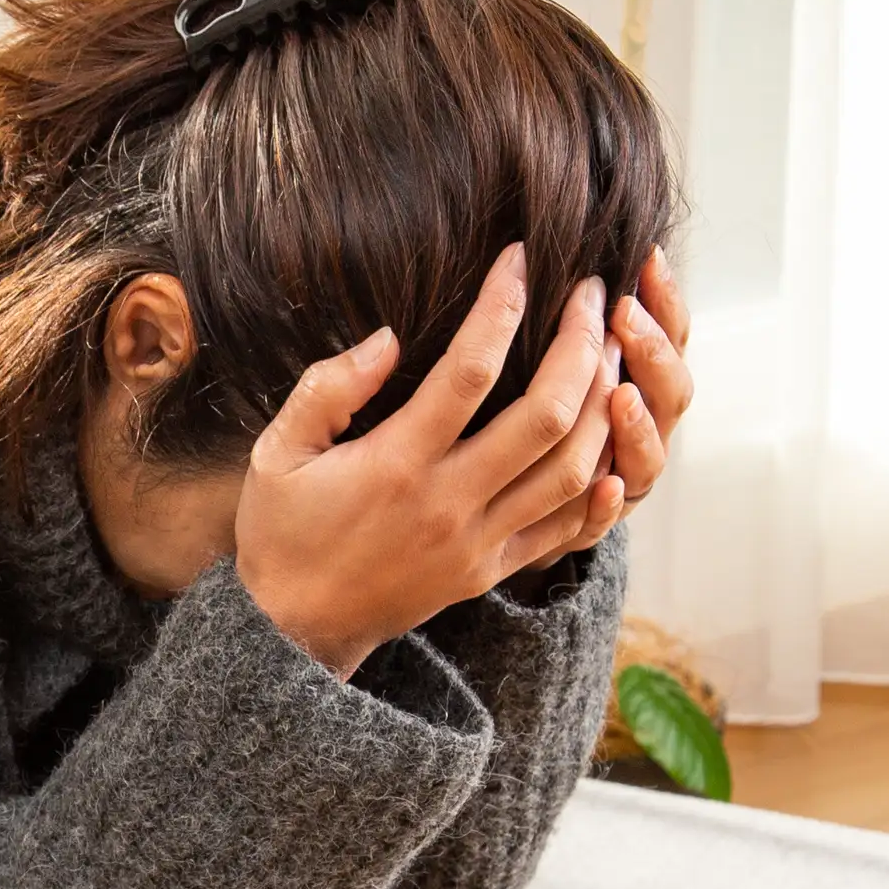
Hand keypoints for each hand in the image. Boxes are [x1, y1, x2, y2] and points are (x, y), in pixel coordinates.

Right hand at [235, 245, 627, 677]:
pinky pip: (567, 528)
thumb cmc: (282, 531)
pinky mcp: (492, 570)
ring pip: (571, 468)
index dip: (502, 306)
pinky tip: (613, 434)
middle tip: (592, 293)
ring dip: (604, 403)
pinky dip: (599, 481)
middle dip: (581, 344)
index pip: (468, 372)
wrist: (294, 631)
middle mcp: (449, 503)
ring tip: (612, 349)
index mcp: (395, 465)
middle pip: (546, 416)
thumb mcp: (275, 453)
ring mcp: (478, 542)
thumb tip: (391, 338)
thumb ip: (327, 388)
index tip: (521, 257)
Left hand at [513, 246, 696, 572]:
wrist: (476, 500)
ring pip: (649, 454)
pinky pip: (604, 518)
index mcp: (631, 379)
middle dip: (656, 351)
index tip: (648, 259)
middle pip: (672, 390)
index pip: (668, 333)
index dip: (667, 300)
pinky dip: (608, 505)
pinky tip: (605, 486)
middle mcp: (636, 429)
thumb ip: (554, 314)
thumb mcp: (535, 355)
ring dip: (639, 423)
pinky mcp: (581, 525)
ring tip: (618, 394)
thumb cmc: (499, 407)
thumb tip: (541, 248)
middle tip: (625, 317)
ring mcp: (616, 478)